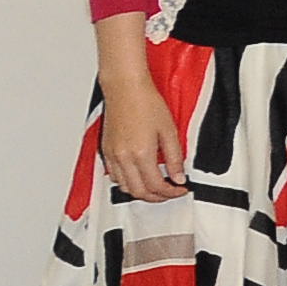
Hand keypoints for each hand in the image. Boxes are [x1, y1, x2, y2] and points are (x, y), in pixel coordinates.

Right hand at [96, 64, 185, 200]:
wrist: (126, 88)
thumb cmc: (146, 103)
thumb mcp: (169, 131)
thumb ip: (174, 158)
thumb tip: (178, 177)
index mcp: (141, 154)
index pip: (156, 186)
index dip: (171, 192)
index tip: (181, 189)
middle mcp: (123, 157)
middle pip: (138, 192)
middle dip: (157, 197)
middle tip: (170, 192)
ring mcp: (112, 155)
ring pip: (124, 186)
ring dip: (141, 192)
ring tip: (156, 186)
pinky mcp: (106, 150)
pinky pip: (114, 175)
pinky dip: (126, 182)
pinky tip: (138, 176)